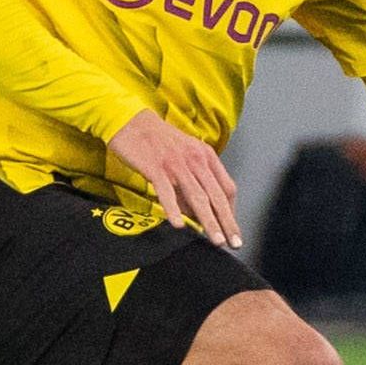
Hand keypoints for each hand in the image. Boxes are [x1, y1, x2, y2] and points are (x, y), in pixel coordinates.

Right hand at [109, 111, 243, 248]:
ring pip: (197, 197)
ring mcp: (176, 164)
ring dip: (209, 221)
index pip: (227, 187)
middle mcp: (195, 159)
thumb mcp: (183, 157)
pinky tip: (178, 225)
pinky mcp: (156, 167)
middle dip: (227, 222)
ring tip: (215, 239)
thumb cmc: (158, 141)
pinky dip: (173, 209)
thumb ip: (193, 183)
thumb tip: (197, 213)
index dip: (232, 211)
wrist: (131, 122)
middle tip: (233, 243)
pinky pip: (167, 192)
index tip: (233, 230)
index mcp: (206, 156)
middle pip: (216, 196)